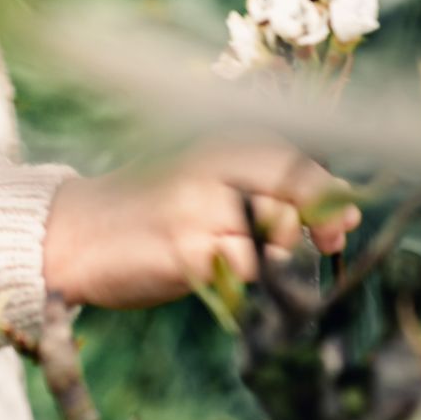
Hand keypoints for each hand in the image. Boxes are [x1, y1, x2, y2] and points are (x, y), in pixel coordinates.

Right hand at [42, 138, 360, 309]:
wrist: (76, 234)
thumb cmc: (149, 210)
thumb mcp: (205, 182)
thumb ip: (265, 189)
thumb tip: (344, 214)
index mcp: (216, 142)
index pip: (295, 158)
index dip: (327, 193)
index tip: (341, 224)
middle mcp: (209, 164)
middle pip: (292, 187)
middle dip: (317, 222)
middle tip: (323, 245)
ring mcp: (197, 205)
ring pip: (274, 230)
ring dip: (276, 254)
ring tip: (240, 256)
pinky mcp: (185, 248)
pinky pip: (245, 268)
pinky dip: (247, 277)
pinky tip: (217, 271)